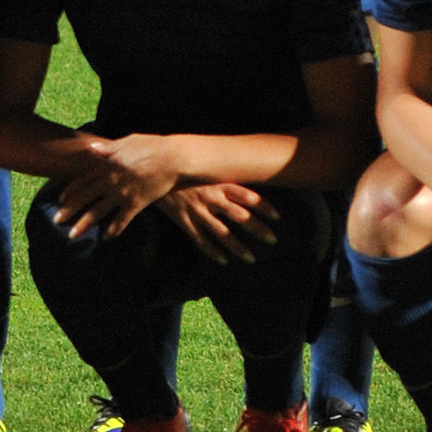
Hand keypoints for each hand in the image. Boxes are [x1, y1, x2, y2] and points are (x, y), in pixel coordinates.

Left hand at [55, 134, 193, 239]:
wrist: (172, 157)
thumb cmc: (152, 146)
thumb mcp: (127, 142)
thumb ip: (108, 148)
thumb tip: (92, 148)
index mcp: (108, 164)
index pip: (84, 179)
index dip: (71, 190)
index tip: (60, 199)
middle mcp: (111, 179)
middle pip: (85, 197)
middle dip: (69, 209)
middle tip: (56, 220)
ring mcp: (123, 192)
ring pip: (98, 211)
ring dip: (84, 224)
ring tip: (72, 235)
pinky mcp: (137, 202)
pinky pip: (122, 219)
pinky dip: (114, 229)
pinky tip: (106, 237)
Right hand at [154, 181, 280, 262]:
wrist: (153, 173)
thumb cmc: (183, 171)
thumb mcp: (204, 169)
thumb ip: (221, 176)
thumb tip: (243, 179)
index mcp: (218, 183)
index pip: (246, 195)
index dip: (263, 206)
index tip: (278, 217)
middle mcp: (210, 197)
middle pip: (239, 216)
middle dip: (257, 229)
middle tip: (273, 240)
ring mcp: (197, 210)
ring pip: (221, 233)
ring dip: (237, 247)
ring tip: (251, 258)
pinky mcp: (184, 220)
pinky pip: (200, 240)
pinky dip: (212, 252)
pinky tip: (223, 261)